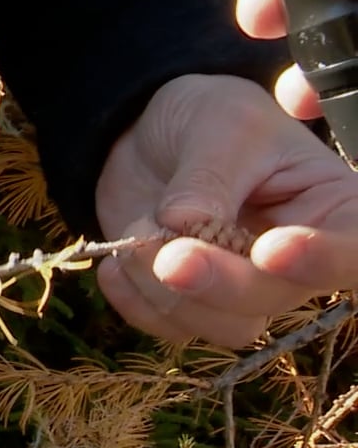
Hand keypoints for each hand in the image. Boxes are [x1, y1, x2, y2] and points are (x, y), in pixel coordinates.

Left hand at [95, 73, 357, 346]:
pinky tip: (114, 265)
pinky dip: (136, 302)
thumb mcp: (219, 125)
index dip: (323, 261)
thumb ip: (209, 178)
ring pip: (227, 327)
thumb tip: (185, 225)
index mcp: (335, 207)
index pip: (355, 252)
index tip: (272, 249)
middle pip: (276, 298)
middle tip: (171, 254)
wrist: (150, 134)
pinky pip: (174, 329)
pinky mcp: (195, 302)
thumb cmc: (208, 118)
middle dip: (218, 282)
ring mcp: (248, 287)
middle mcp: (301, 261)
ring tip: (135, 230)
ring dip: (169, 292)